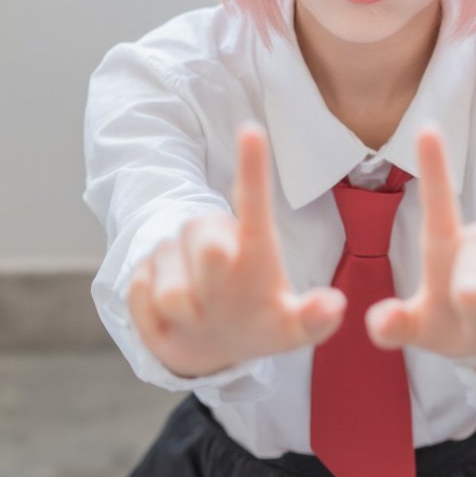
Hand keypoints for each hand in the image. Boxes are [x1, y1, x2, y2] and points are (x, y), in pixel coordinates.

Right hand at [127, 124, 346, 378]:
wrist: (214, 345)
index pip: (254, 200)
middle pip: (208, 245)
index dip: (252, 166)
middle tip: (217, 302)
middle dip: (211, 267)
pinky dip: (157, 323)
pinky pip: (142, 297)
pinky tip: (175, 320)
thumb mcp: (292, 331)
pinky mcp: (140, 268)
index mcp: (254, 245)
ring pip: (171, 291)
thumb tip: (335, 305)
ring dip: (187, 315)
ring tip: (200, 317)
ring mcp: (174, 251)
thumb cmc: (261, 326)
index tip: (252, 131)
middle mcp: (213, 238)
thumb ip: (315, 319)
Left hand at [366, 125, 475, 388]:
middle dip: (473, 317)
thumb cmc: (456, 327)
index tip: (426, 128)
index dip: (434, 168)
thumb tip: (380, 325)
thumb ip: (397, 326)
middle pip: (473, 290)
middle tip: (475, 318)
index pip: (436, 205)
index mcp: (442, 245)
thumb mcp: (421, 331)